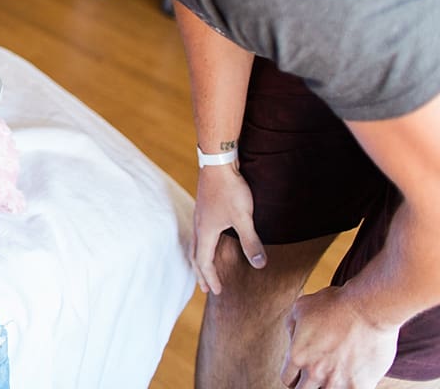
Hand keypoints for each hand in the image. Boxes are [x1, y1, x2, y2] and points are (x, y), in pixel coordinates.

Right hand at [192, 163, 265, 293]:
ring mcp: (200, 216)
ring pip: (196, 244)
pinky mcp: (204, 207)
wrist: (218, 162)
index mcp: (206, 232)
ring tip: (204, 267)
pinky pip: (200, 234)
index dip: (211, 278)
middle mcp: (199, 226)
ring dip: (200, 260)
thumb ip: (250, 242)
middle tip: (205, 288)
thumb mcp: (243, 218)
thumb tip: (259, 265)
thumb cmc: (230, 189)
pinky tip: (211, 240)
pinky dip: (202, 246)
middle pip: (195, 255)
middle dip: (201, 273)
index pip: (204, 262)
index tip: (218, 292)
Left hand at [280, 285, 397, 388]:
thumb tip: (292, 339)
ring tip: (335, 377)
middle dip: (308, 384)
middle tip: (318, 375)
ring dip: (329, 386)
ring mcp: (337, 381)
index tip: (302, 372)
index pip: (287, 379)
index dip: (294, 376)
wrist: (369, 309)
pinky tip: (353, 380)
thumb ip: (291, 327)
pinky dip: (350, 387)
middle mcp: (314, 372)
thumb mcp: (301, 307)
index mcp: (297, 355)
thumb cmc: (336, 304)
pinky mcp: (360, 385)